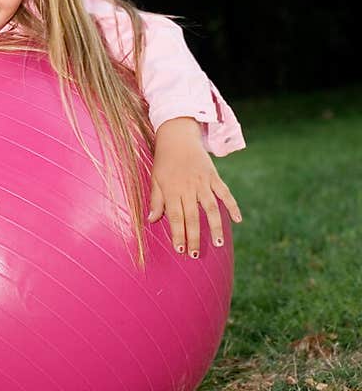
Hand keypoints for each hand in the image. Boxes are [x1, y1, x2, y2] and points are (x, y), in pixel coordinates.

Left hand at [148, 116, 241, 256]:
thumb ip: (156, 200)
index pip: (175, 217)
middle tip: (197, 255)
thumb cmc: (164, 160)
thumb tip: (151, 220)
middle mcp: (188, 187)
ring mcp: (203, 182)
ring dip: (215, 227)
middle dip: (194, 237)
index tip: (180, 250)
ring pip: (211, 208)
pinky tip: (238, 220)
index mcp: (172, 189)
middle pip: (192, 217)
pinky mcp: (214, 176)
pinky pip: (225, 193)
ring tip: (219, 244)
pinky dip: (232, 205)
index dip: (178, 234)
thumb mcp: (155, 178)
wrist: (178, 136)